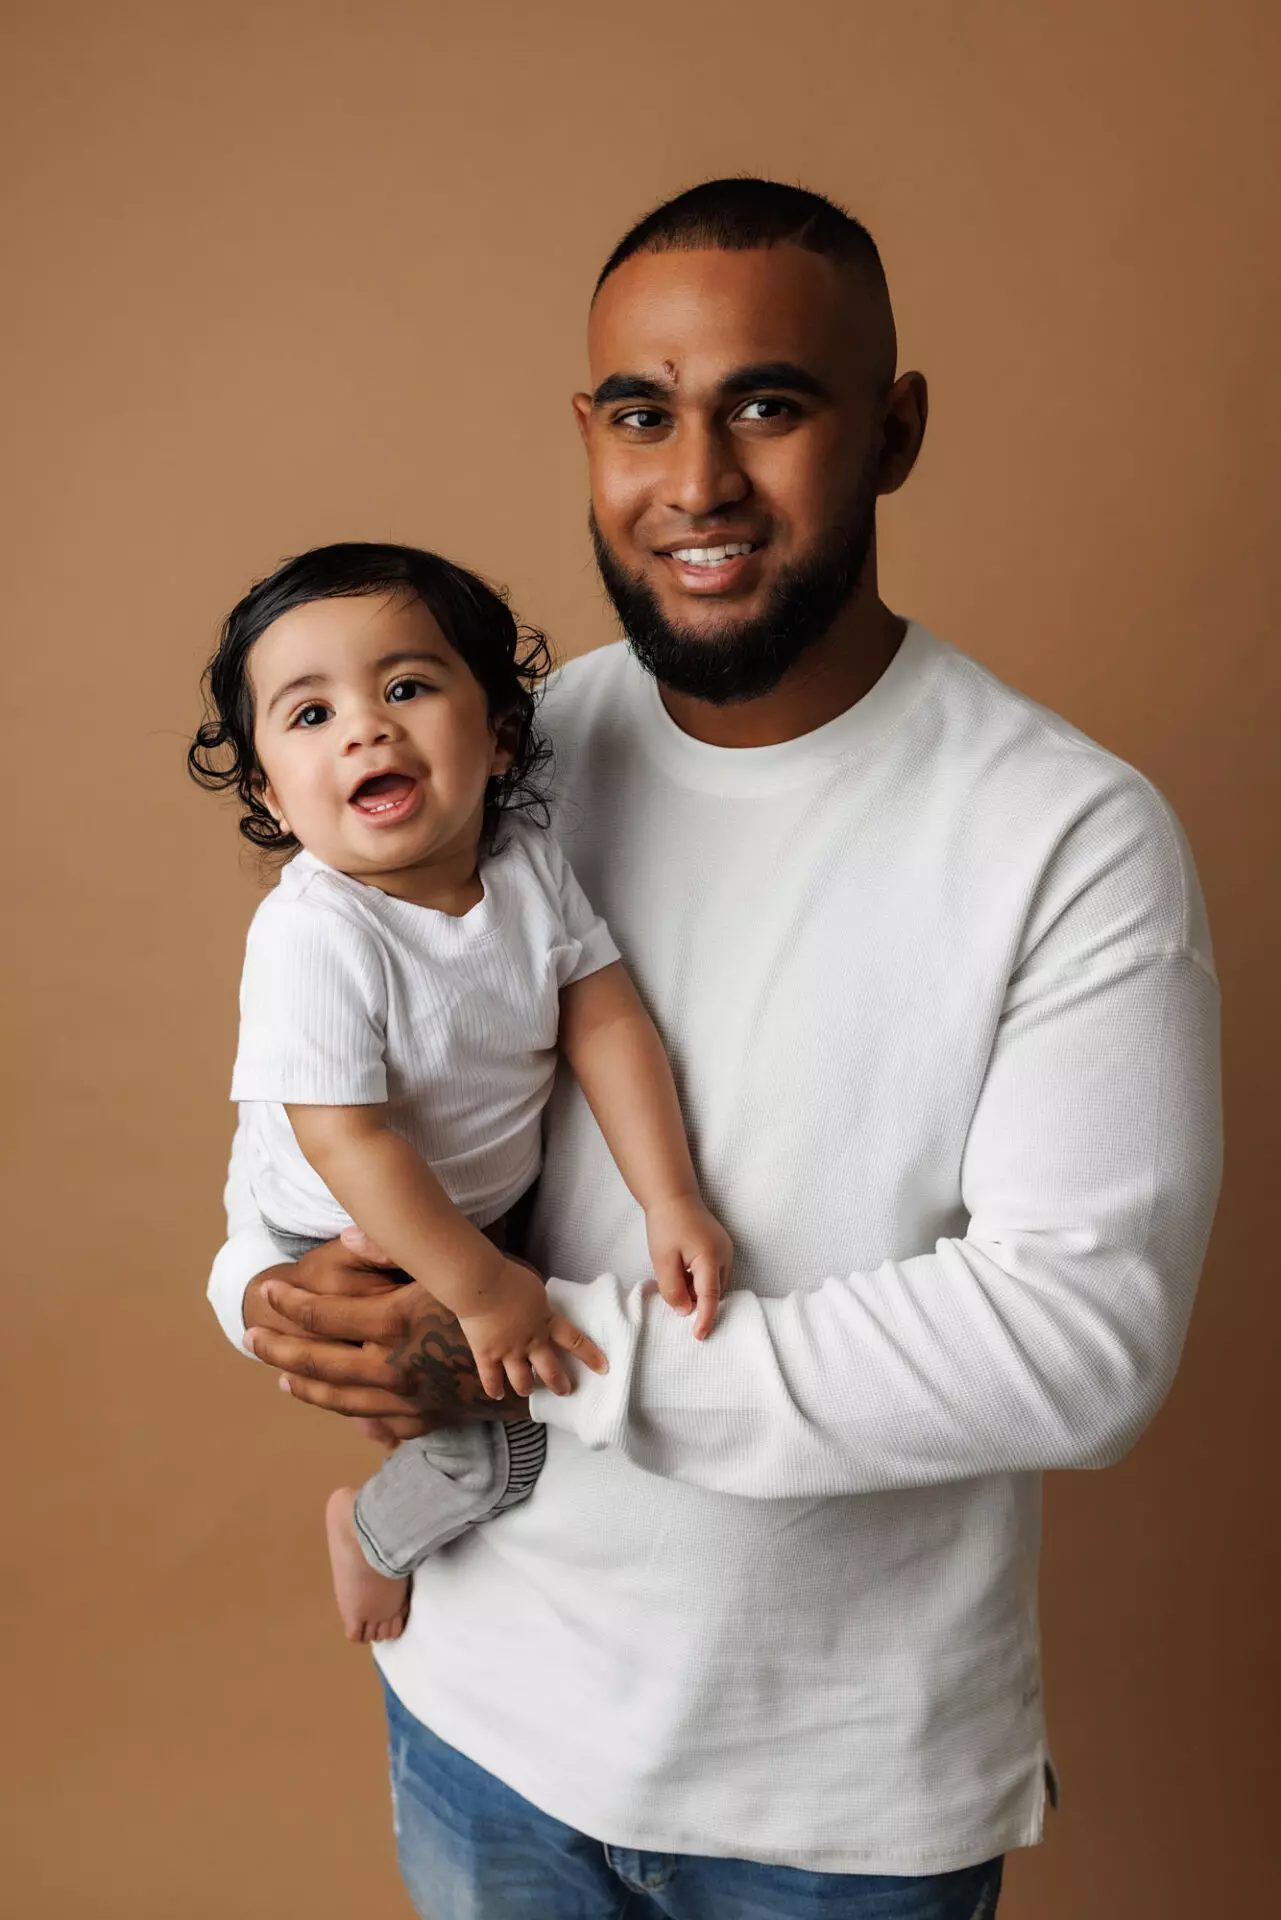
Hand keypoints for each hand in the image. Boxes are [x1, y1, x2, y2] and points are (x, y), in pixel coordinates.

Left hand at [241, 1229, 527, 1429]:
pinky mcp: (424, 1420)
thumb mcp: (446, 1271)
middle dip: (279, 1348)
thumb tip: (346, 1234)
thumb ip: (394, 1254)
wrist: (543, 1365)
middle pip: (317, 1363)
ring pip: (339, 1398)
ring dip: (304, 1385)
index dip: (288, 1304)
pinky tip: (332, 1406)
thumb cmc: (497, 1301)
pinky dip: (347, 1414)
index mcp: (394, 1326)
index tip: (265, 1291)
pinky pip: (375, 1422)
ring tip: (278, 1372)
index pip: (323, 1317)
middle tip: (249, 1337)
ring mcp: (406, 1401)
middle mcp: (393, 1368)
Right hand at [458, 1257, 608, 1400]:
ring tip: (528, 1390)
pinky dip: (494, 1389)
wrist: (481, 1284)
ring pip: (522, 1381)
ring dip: (527, 1387)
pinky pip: (491, 1379)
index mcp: (546, 1321)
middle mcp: (531, 1341)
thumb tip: (540, 1308)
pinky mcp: (486, 1355)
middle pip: (550, 1370)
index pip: (575, 1341)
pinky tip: (498, 1394)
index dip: (590, 1356)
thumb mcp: (535, 1289)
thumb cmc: (507, 1278)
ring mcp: (509, 1352)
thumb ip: (540, 1305)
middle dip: (559, 1383)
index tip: (602, 1368)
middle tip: (564, 1390)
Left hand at [645, 1195, 733, 1339]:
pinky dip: (699, 1279)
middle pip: (714, 1292)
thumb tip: (684, 1312)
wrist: (674, 1196)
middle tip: (672, 1285)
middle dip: (696, 1299)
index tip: (699, 1336)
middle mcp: (725, 1256)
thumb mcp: (662, 1259)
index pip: (710, 1297)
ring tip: (676, 1271)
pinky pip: (714, 1274)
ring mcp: (726, 1251)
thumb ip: (673, 1288)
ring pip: (715, 1284)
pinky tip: (683, 1267)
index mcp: (710, 1258)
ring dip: (697, 1289)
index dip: (705, 1318)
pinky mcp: (722, 1249)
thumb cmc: (667, 1225)